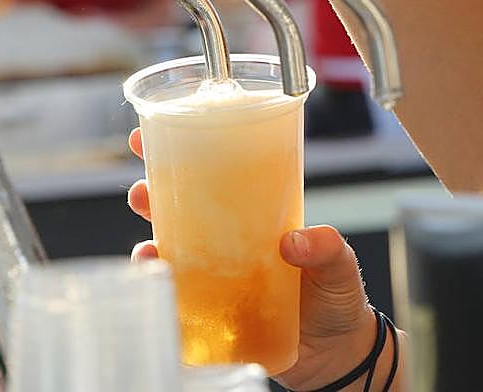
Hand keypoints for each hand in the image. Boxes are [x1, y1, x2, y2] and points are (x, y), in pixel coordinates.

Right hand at [127, 128, 379, 388]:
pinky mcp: (213, 314)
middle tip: (142, 189)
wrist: (338, 354)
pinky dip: (164, 295)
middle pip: (181, 209)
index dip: (187, 152)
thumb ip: (327, 247)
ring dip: (152, 246)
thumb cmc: (338, 298)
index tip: (159, 129)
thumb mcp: (340, 264)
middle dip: (153, 194)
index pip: (218, 177)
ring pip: (173, 252)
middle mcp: (231, 243)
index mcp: (257, 217)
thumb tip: (294, 241)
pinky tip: (162, 293)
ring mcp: (219, 278)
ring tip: (150, 250)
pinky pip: (179, 301)